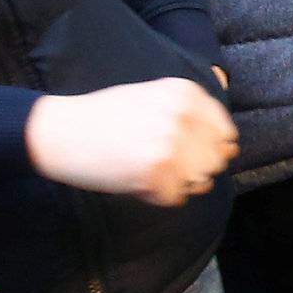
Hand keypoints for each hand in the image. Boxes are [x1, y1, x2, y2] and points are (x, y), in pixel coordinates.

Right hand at [26, 78, 237, 205]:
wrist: (62, 130)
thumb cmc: (105, 116)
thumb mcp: (154, 98)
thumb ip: (192, 117)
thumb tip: (231, 148)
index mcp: (186, 93)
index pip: (225, 133)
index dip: (205, 148)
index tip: (179, 149)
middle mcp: (183, 115)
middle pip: (216, 161)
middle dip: (193, 169)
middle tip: (156, 162)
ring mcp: (171, 144)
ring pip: (201, 182)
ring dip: (177, 184)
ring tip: (144, 169)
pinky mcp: (157, 173)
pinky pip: (175, 198)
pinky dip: (156, 196)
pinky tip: (132, 179)